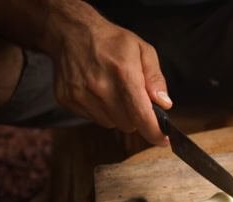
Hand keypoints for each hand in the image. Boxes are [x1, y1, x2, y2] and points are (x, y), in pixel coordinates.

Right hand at [50, 16, 171, 143]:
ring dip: (117, 114)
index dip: (154, 132)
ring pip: (111, 124)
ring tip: (113, 91)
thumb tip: (164, 103)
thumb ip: (156, 78)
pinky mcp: (68, 100)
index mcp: (123, 73)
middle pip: (128, 124)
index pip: (141, 114)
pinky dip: (100, 110)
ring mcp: (81, 94)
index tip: (163, 140)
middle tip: (133, 98)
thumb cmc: (111, 41)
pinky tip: (97, 91)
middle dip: (136, 116)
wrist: (71, 31)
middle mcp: (100, 86)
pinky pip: (93, 118)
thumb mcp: (143, 51)